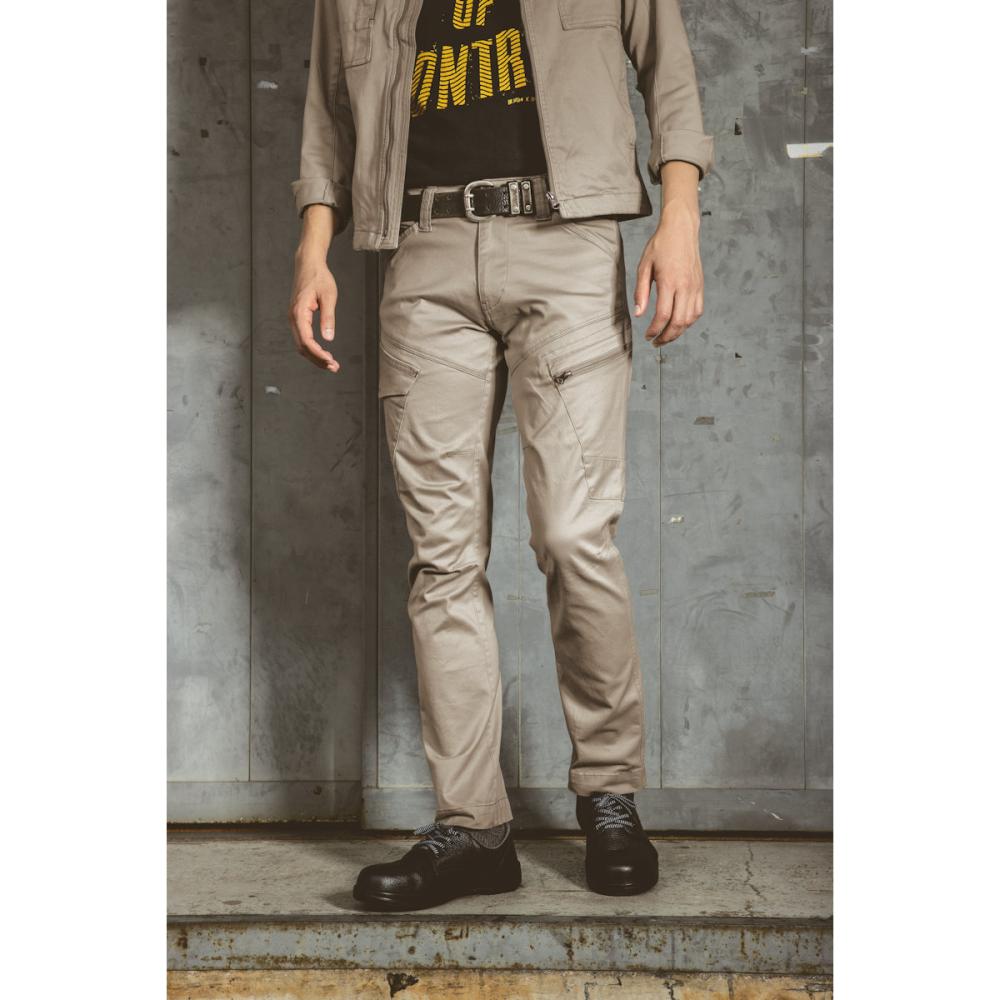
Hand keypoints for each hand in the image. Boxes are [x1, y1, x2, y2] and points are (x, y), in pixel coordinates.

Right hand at [288, 253, 339, 372]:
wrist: (308, 263)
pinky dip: (312, 348)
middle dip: (317, 359)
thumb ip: (328, 318)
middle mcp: (293, 317)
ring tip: (330, 364)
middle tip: (334, 368)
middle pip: (302, 346)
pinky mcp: (297, 317)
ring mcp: (294, 318)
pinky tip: (323, 353)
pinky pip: (302, 337)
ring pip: (301, 344)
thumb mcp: (329, 296)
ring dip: (315, 356)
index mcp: (298, 312)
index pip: (306, 340)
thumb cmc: (319, 277)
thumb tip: (328, 338)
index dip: (318, 354)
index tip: (331, 361)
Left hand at [634, 198, 703, 346]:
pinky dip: (688, 322)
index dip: (654, 330)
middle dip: (666, 337)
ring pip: (690, 319)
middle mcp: (686, 286)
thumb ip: (641, 292)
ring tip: (665, 336)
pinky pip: (698, 310)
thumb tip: (639, 314)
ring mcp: (695, 286)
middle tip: (655, 342)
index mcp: (670, 281)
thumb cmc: (660, 246)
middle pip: (679, 322)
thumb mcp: (644, 266)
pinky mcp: (700, 285)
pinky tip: (678, 323)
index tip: (647, 336)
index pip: (663, 315)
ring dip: (678, 332)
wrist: (682, 229)